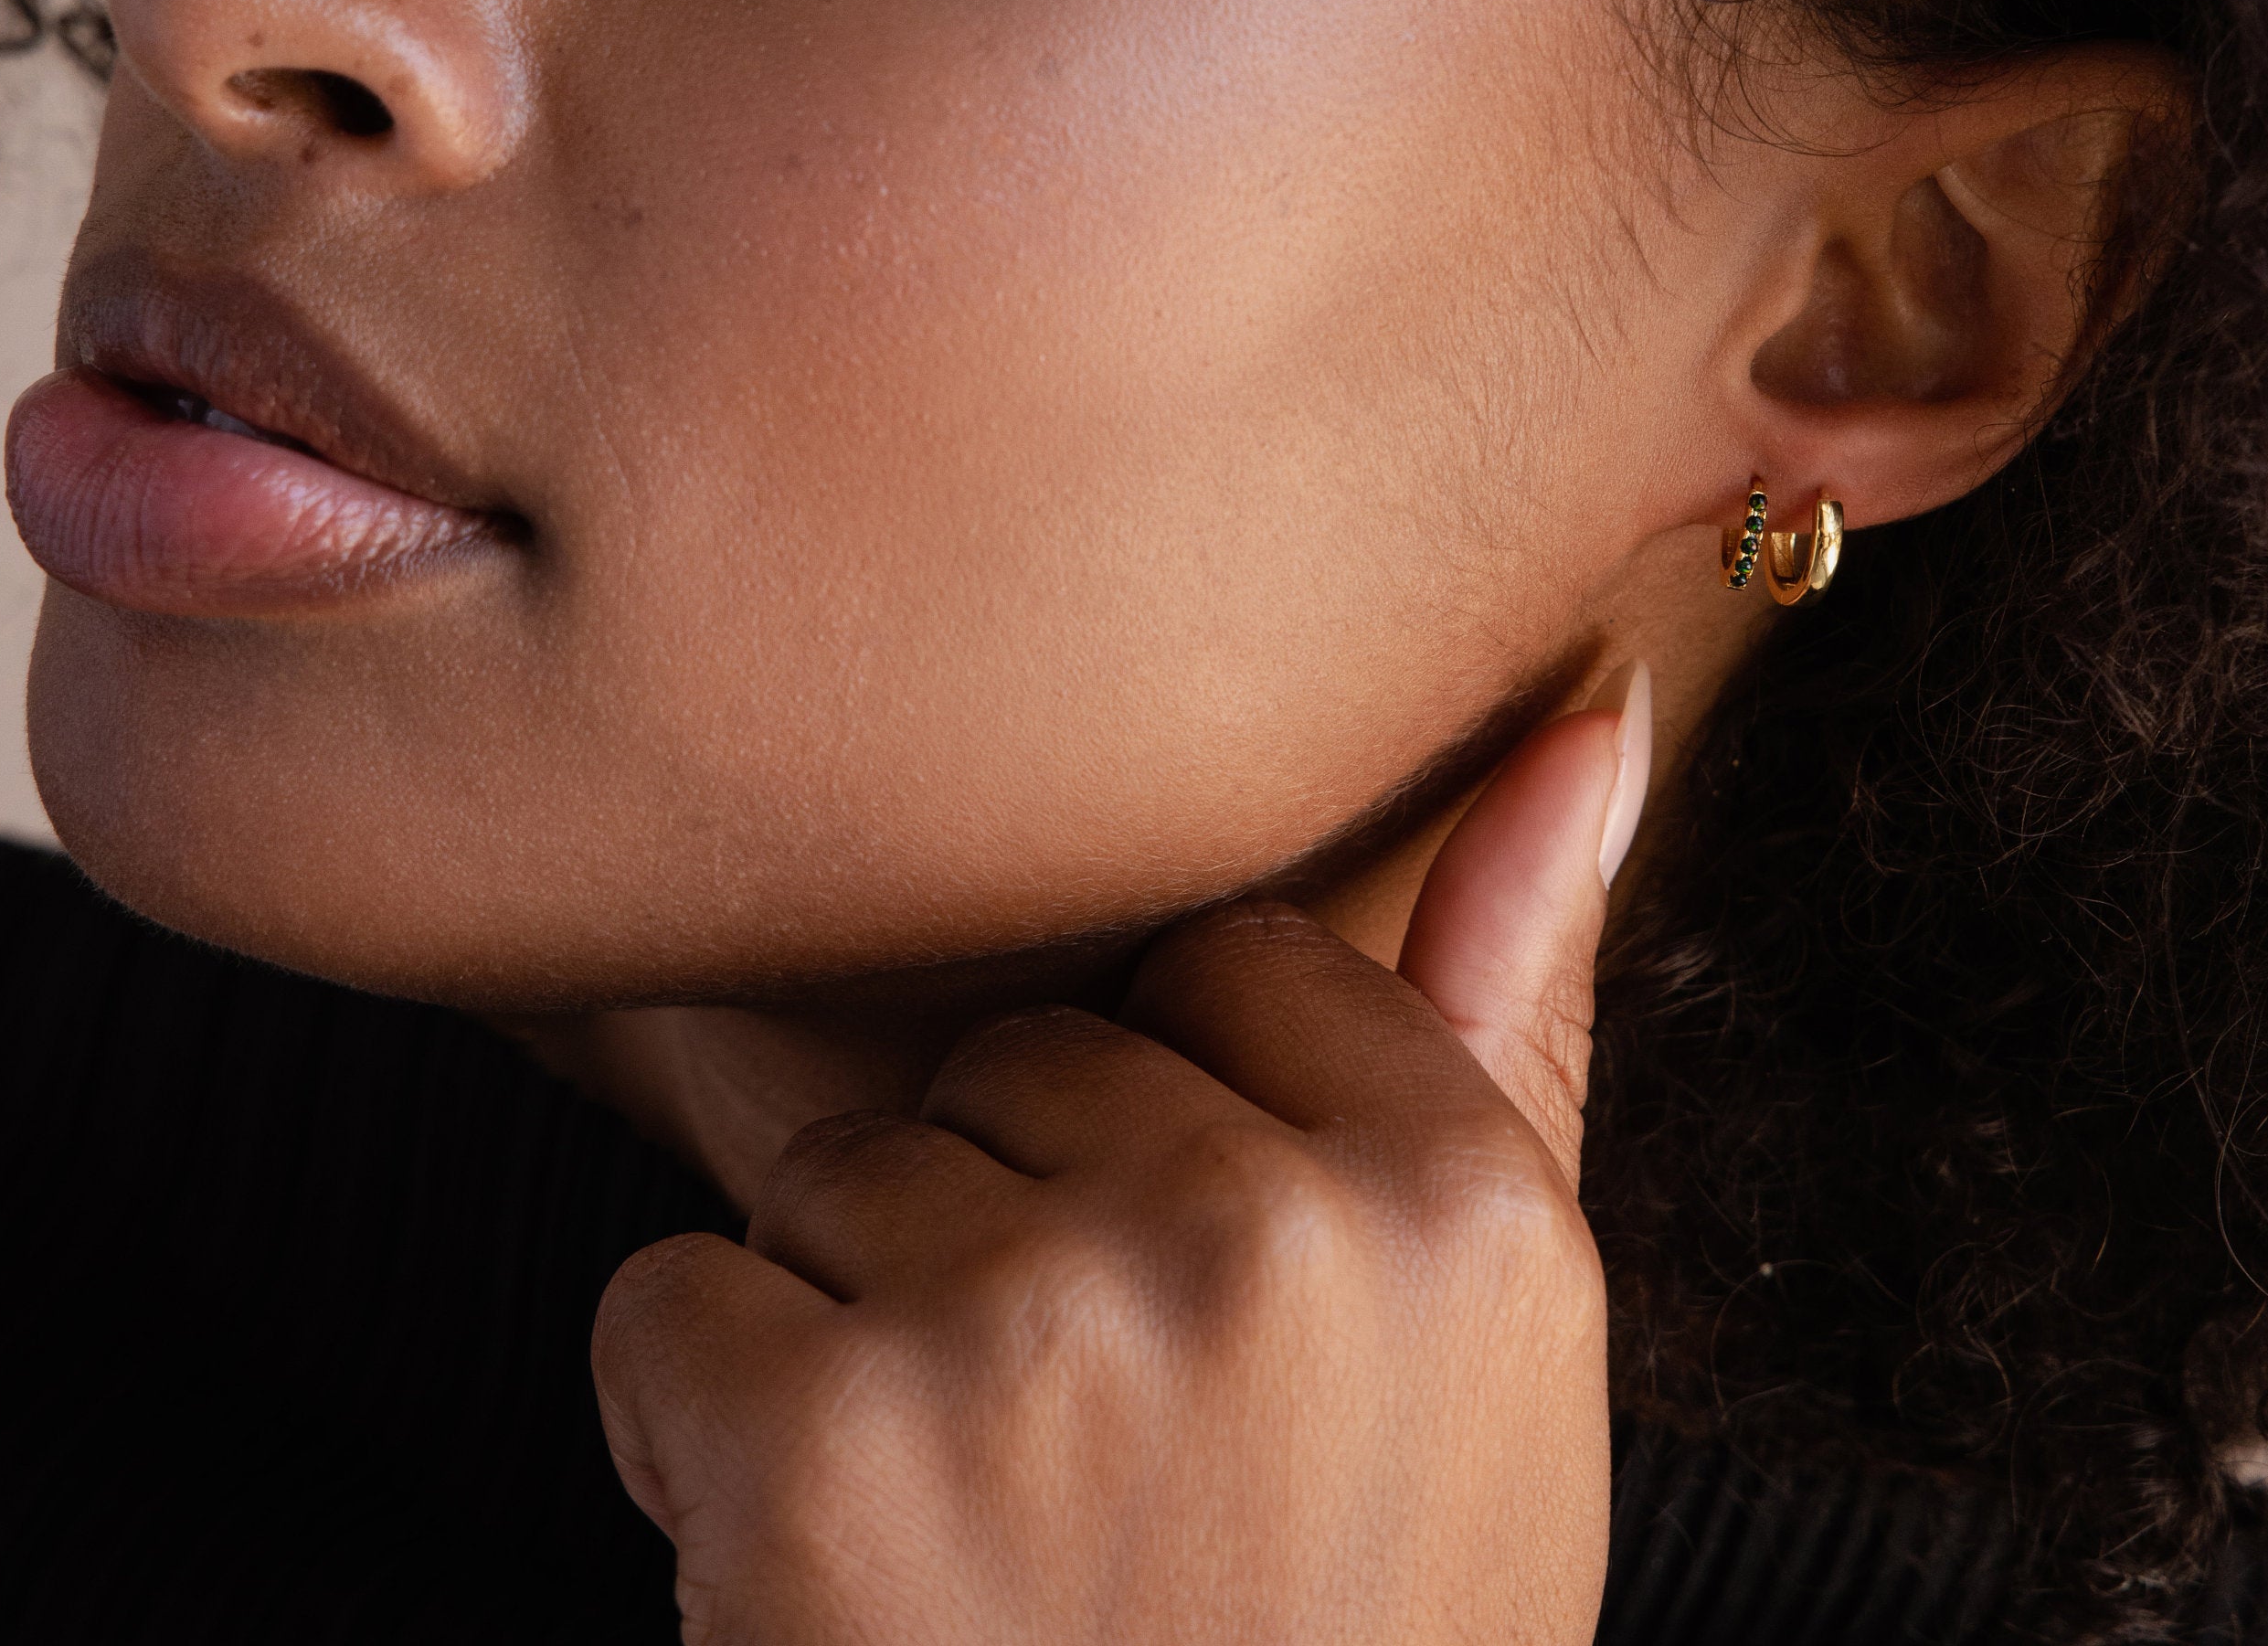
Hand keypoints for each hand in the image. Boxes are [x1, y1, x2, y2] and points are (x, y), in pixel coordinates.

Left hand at [590, 674, 1652, 1645]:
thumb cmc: (1347, 1639)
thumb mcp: (1494, 1351)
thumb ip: (1526, 1001)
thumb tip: (1594, 714)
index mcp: (1463, 1200)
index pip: (1226, 966)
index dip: (1177, 1130)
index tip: (1191, 1295)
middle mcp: (1273, 1237)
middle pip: (1023, 1062)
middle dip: (1011, 1232)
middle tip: (1087, 1466)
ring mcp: (1049, 1331)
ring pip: (840, 1169)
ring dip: (854, 1336)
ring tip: (972, 1537)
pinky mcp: (826, 1445)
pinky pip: (673, 1300)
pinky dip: (696, 1432)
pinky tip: (819, 1580)